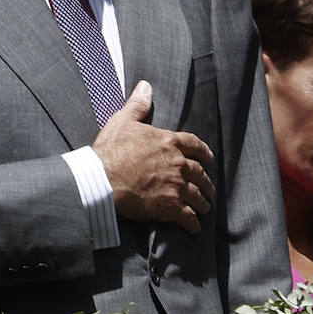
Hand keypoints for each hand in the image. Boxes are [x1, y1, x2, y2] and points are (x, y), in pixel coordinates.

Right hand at [92, 80, 215, 234]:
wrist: (103, 178)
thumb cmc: (111, 150)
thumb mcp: (123, 121)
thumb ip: (138, 105)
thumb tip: (146, 86)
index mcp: (169, 142)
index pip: (194, 145)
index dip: (203, 151)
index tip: (209, 158)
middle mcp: (177, 163)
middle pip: (198, 173)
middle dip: (204, 182)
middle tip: (208, 188)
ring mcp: (175, 186)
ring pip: (196, 195)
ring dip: (202, 202)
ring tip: (204, 208)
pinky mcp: (169, 207)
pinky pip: (187, 216)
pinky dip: (192, 223)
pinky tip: (194, 227)